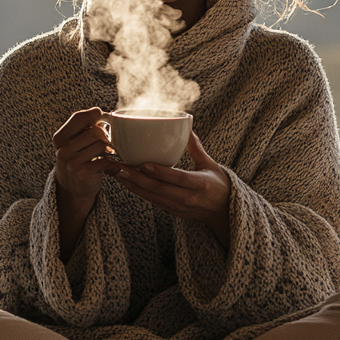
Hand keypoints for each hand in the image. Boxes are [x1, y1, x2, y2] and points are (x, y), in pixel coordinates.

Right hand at [53, 107, 113, 259]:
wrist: (73, 188)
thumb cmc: (78, 159)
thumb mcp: (74, 141)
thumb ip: (84, 126)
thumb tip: (99, 112)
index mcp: (60, 138)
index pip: (78, 117)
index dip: (93, 115)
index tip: (100, 118)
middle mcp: (63, 150)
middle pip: (94, 131)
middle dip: (104, 135)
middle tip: (106, 142)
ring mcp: (72, 162)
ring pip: (101, 145)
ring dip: (108, 149)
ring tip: (106, 153)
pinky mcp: (83, 173)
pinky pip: (105, 160)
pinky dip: (111, 162)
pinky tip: (109, 164)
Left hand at [112, 131, 231, 247]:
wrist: (224, 213)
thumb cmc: (219, 185)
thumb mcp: (210, 164)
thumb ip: (196, 147)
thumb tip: (186, 126)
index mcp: (199, 184)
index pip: (178, 179)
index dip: (160, 172)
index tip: (144, 164)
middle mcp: (187, 198)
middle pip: (158, 189)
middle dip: (135, 178)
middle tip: (118, 166)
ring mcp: (178, 207)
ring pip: (151, 196)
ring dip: (131, 185)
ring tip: (115, 172)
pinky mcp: (171, 212)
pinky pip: (152, 201)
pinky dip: (137, 191)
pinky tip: (124, 181)